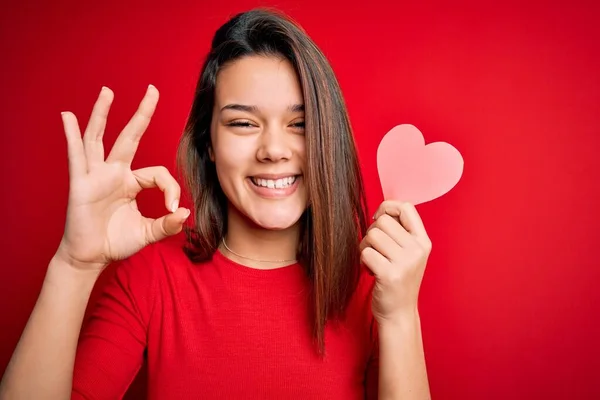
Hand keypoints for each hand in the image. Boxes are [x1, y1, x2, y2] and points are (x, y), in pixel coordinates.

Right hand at [55, 85, 189, 272]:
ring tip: (107, 92)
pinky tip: (68, 117)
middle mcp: (115, 173)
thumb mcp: (148, 233)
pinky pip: (77, 157)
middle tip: (153, 89)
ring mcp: (97, 176)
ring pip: (99, 139)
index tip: (173, 208)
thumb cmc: (117, 241)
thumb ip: (167, 225)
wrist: (91, 257)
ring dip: (103, 115)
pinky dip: (72, 136)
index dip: (170, 189)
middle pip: (130, 137)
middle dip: (142, 113)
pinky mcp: (81, 184)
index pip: (158, 174)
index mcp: (132, 182)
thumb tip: (185, 214)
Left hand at [359, 201, 431, 322]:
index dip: (387, 207)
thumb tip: (380, 211)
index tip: (378, 220)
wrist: (399, 313)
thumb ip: (399, 232)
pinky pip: (366, 253)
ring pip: (372, 235)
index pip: (406, 207)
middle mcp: (417, 250)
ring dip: (365, 247)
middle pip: (383, 221)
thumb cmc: (398, 279)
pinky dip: (363, 261)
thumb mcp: (408, 254)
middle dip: (372, 233)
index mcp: (423, 241)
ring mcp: (405, 262)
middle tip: (376, 250)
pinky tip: (371, 271)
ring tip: (374, 261)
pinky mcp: (390, 274)